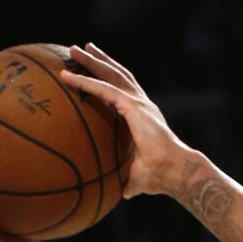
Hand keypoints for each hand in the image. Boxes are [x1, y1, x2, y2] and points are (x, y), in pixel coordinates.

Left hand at [59, 43, 197, 198]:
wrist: (174, 172)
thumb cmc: (158, 177)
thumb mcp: (134, 176)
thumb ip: (125, 179)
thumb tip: (116, 192)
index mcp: (141, 115)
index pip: (122, 89)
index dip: (107, 76)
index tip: (93, 67)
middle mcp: (141, 103)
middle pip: (116, 74)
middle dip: (98, 60)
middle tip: (79, 49)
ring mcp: (138, 103)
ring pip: (110, 74)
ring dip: (91, 61)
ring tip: (73, 50)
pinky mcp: (134, 108)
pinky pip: (104, 90)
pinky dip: (86, 82)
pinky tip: (68, 77)